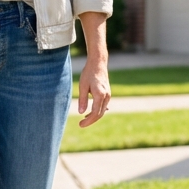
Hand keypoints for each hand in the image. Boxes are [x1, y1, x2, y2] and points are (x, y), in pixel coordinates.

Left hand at [76, 11, 110, 127]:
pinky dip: (97, 111)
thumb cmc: (88, 73)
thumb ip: (82, 100)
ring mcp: (108, 95)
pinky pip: (103, 106)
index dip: (88, 121)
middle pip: (100, 114)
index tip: (80, 125)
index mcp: (100, 95)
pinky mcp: (107, 94)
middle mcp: (106, 96)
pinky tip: (89, 113)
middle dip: (91, 121)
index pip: (95, 113)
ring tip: (83, 120)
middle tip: (80, 125)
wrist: (98, 63)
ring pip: (102, 111)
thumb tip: (81, 112)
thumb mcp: (82, 86)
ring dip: (93, 116)